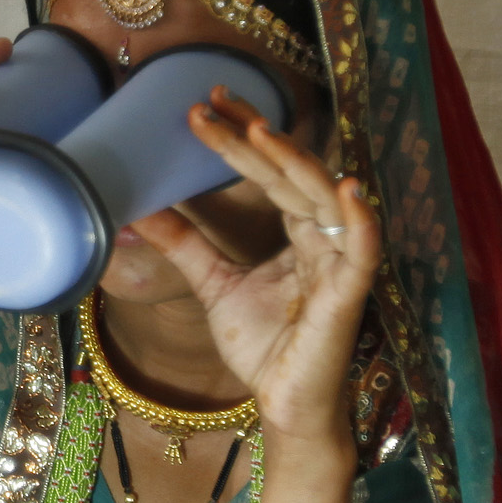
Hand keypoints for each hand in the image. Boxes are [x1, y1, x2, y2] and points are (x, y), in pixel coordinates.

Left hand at [126, 94, 379, 446]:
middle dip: (257, 135)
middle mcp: (322, 238)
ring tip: (259, 129)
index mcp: (297, 231)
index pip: (269, 172)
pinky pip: (362, 249)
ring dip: (295, 162)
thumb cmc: (264, 344)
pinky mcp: (350, 293)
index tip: (203, 105)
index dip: (239, 138)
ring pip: (324, 198)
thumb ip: (185, 245)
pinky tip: (345, 187)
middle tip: (215, 99)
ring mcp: (339, 262)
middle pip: (292, 174)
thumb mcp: (214, 284)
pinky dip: (358, 218)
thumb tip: (139, 210)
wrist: (282, 402)